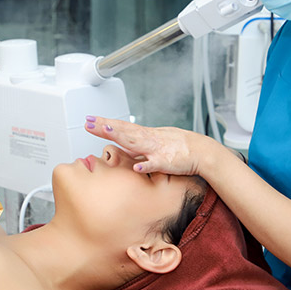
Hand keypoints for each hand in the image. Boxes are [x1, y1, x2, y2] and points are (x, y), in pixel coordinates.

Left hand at [83, 116, 205, 175]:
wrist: (202, 152)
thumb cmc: (179, 148)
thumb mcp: (154, 144)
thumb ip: (137, 147)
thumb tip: (121, 148)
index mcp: (145, 135)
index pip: (121, 127)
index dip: (104, 124)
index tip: (88, 121)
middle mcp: (148, 139)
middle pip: (123, 131)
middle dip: (105, 127)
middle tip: (88, 122)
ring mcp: (156, 149)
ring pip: (135, 142)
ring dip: (120, 136)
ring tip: (106, 131)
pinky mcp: (167, 162)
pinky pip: (155, 164)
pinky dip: (146, 165)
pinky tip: (136, 168)